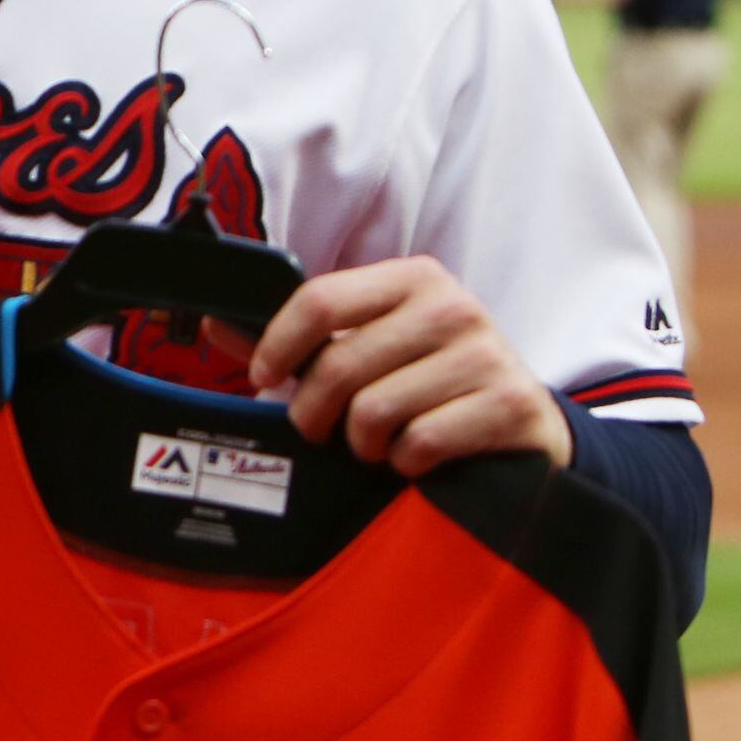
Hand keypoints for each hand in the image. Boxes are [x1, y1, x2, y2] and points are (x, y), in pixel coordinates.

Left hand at [243, 256, 571, 476]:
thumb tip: (219, 326)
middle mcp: (452, 307)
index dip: (278, 344)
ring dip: (363, 443)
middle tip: (321, 430)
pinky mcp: (510, 404)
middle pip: (340, 363)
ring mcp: (487, 354)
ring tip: (374, 443)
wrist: (522, 422)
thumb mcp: (371, 348)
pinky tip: (414, 457)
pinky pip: (422, 441)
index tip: (263, 378)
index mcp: (413, 279)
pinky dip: (406, 462)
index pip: (320, 299)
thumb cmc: (430, 381)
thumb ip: (300, 341)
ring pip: (376, 410)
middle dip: (315, 412)